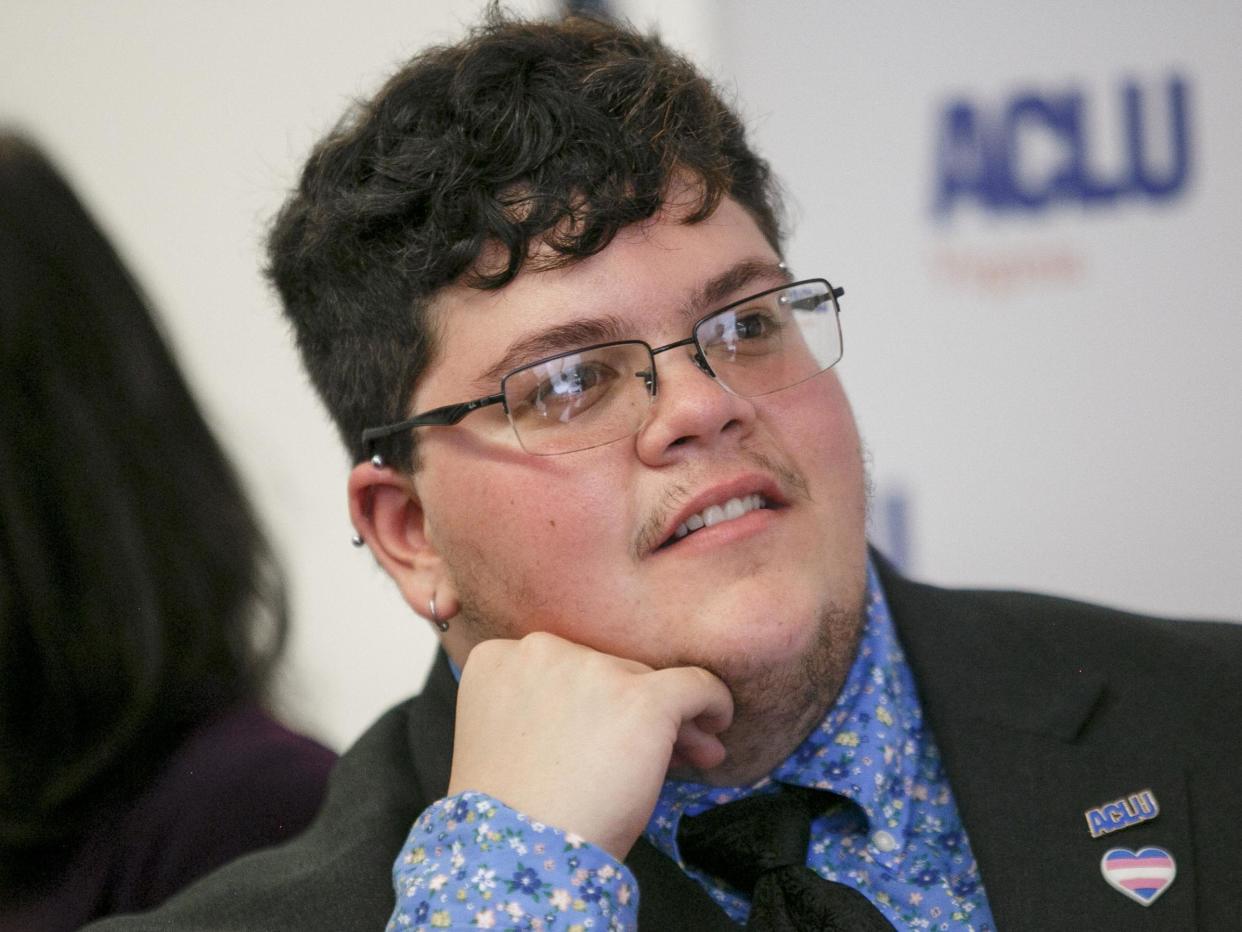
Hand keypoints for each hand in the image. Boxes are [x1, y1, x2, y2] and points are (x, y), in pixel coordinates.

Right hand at [447, 631, 733, 859]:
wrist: (522, 853)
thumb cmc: (511, 813)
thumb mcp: (509, 739)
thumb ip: (545, 707)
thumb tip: (619, 707)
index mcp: (499, 659)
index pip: (563, 665)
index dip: (590, 698)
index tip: (604, 732)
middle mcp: (542, 651)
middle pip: (609, 670)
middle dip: (632, 708)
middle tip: (657, 751)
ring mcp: (593, 670)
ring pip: (648, 680)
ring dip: (670, 718)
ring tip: (691, 754)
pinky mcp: (641, 697)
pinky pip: (695, 684)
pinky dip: (712, 700)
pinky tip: (718, 721)